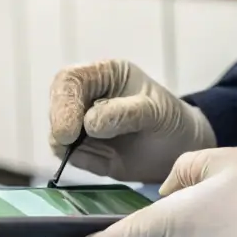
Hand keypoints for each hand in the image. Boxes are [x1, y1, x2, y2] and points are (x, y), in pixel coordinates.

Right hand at [48, 60, 215, 183]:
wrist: (180, 151)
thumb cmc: (170, 120)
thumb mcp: (156, 111)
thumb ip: (125, 113)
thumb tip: (90, 123)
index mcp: (104, 75)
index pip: (69, 80)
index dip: (63, 102)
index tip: (68, 130)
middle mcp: (88, 97)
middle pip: (56, 106)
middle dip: (60, 125)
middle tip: (68, 143)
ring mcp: (82, 124)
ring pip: (58, 135)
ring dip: (71, 147)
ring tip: (104, 152)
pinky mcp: (84, 150)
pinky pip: (70, 157)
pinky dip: (83, 161)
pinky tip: (108, 161)